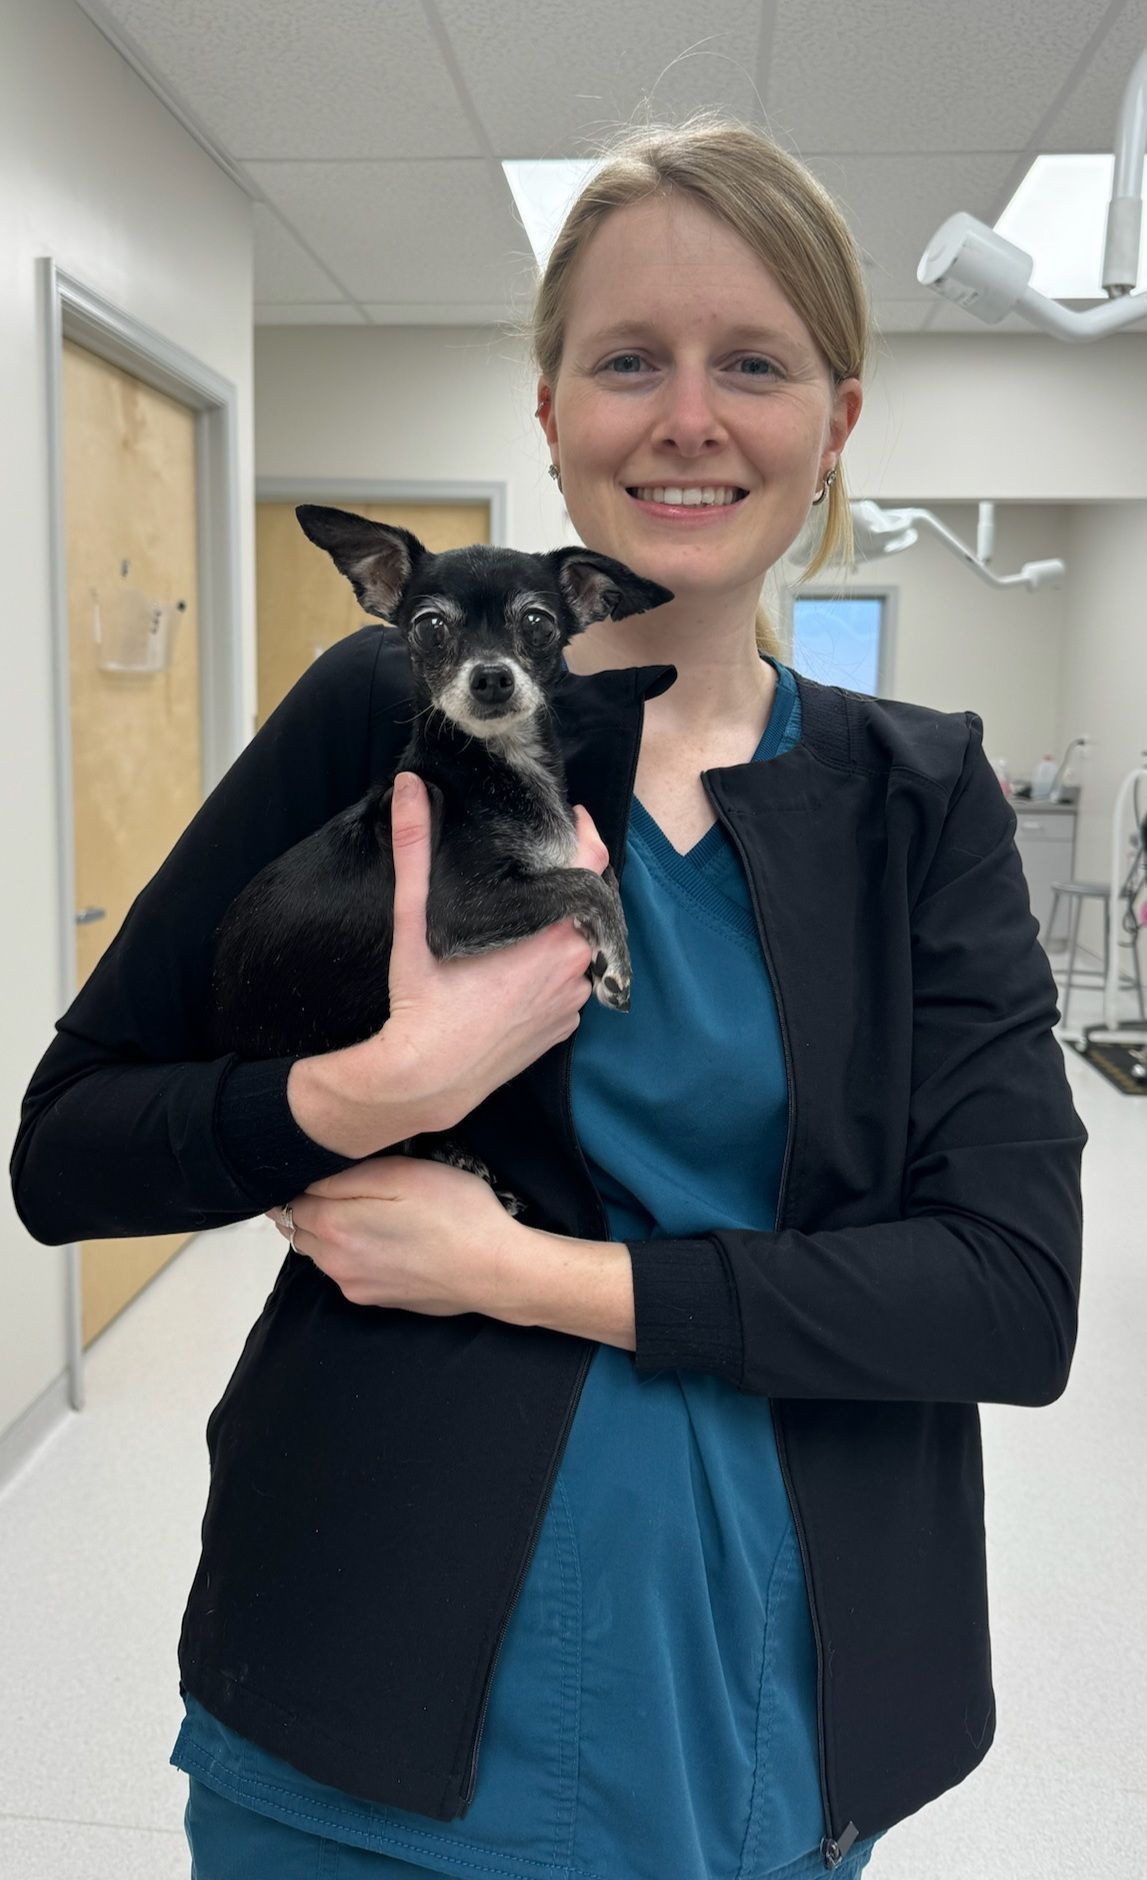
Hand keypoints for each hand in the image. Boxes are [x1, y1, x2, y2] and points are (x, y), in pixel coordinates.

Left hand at [265, 1153, 525, 1316]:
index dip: (303, 1181)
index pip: (288, 1201)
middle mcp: (334, 1264)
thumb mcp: (401, 1174)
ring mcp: (355, 1287)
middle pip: (301, 1230)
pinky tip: (389, 1240)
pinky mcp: (377, 1301)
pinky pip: (349, 1270)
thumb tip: (306, 1182)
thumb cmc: (454, 1213)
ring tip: (371, 1211)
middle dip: (313, 1207)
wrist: (496, 1271)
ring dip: (333, 1232)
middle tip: (349, 1185)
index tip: (324, 1167)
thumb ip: (345, 1177)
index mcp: (334, 1228)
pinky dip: (354, 1253)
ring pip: (323, 1253)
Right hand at [369, 772, 610, 1131]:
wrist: (426, 1082)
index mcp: (554, 935)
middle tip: (532, 867)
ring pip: (578, 948)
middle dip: (564, 885)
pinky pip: (569, 986)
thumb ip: (414, 850)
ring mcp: (573, 1003)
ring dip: (559, 931)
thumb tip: (410, 788)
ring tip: (523, 917)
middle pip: (585, 907)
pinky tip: (518, 967)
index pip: (592, 866)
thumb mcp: (414, 922)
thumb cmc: (422, 1004)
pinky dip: (552, 971)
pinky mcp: (563, 1030)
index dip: (584, 835)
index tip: (570, 818)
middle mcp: (575, 968)